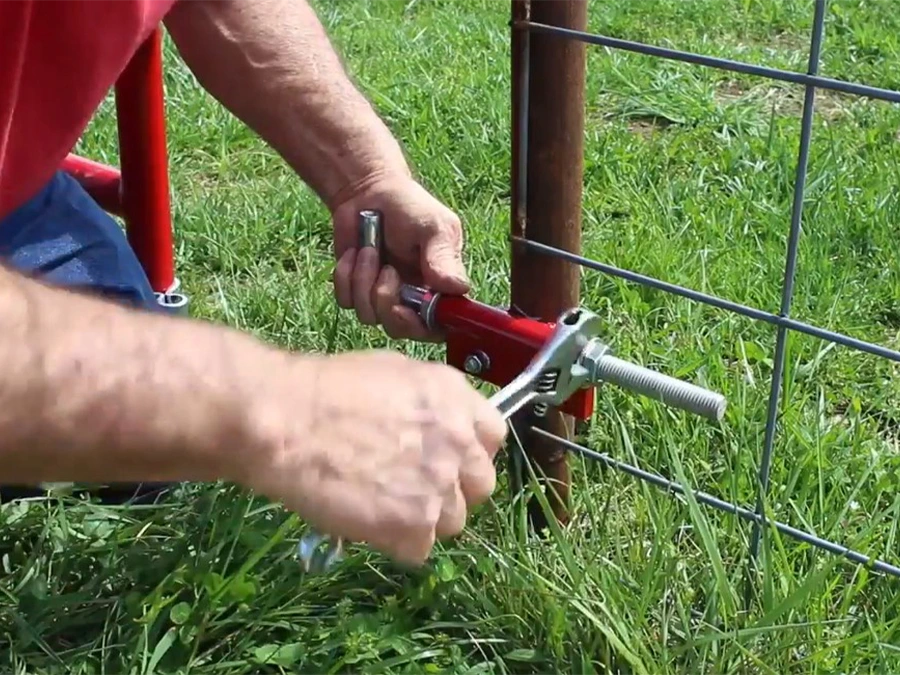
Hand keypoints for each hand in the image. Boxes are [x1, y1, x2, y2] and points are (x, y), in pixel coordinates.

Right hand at [244, 349, 506, 565]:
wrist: (288, 423)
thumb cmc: (328, 389)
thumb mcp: (395, 373)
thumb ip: (432, 403)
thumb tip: (437, 426)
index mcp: (456, 399)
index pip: (493, 437)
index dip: (469, 451)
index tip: (448, 458)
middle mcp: (459, 443)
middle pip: (481, 485)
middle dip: (453, 488)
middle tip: (414, 486)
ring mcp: (440, 487)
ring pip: (453, 521)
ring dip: (424, 518)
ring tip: (383, 505)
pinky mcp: (415, 526)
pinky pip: (420, 548)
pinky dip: (396, 542)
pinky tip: (369, 522)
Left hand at [330, 173, 469, 341]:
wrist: (367, 193)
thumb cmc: (409, 207)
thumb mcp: (434, 226)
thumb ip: (444, 257)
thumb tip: (458, 288)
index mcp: (440, 290)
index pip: (438, 327)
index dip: (421, 327)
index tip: (404, 308)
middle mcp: (413, 301)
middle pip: (400, 329)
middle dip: (386, 302)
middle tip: (387, 270)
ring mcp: (382, 298)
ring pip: (369, 316)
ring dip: (364, 280)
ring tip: (369, 249)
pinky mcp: (355, 292)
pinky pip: (346, 301)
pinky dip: (345, 276)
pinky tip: (353, 253)